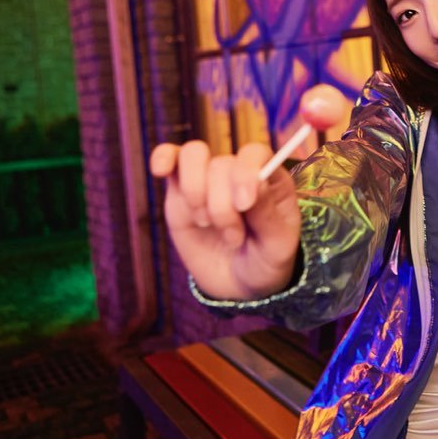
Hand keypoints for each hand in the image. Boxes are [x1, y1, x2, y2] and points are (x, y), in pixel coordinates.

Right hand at [149, 141, 301, 300]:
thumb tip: (256, 181)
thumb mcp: (276, 245)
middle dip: (222, 206)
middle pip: (221, 163)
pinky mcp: (180, 190)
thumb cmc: (264, 260)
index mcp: (270, 179)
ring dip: (195, 191)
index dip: (246, 173)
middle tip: (233, 237)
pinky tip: (161, 171)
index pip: (255, 154)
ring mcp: (208, 178)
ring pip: (193, 155)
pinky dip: (163, 157)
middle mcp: (238, 172)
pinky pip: (170, 158)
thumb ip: (267, 214)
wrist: (237, 283)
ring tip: (206, 223)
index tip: (244, 204)